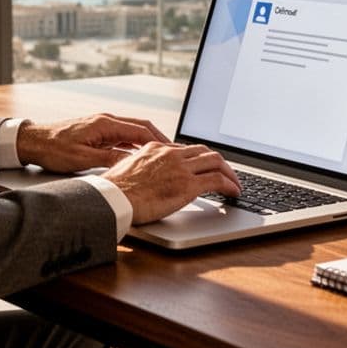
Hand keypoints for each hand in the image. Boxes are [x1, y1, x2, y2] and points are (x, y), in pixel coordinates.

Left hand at [15, 113, 170, 173]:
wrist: (32, 141)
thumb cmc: (52, 148)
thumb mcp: (82, 159)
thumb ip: (109, 160)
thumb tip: (131, 164)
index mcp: (105, 124)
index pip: (141, 131)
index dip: (159, 141)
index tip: (173, 151)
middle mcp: (106, 121)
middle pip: (141, 128)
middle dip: (159, 139)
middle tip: (174, 152)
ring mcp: (101, 126)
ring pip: (132, 132)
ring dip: (147, 142)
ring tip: (162, 156)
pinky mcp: (96, 132)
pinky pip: (122, 137)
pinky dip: (134, 145)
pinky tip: (139, 156)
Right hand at [102, 143, 240, 224]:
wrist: (113, 199)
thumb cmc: (113, 191)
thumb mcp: (126, 170)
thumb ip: (140, 168)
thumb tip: (142, 177)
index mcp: (155, 148)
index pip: (185, 149)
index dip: (199, 157)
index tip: (204, 166)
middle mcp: (171, 154)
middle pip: (204, 151)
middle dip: (218, 162)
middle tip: (225, 173)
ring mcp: (181, 168)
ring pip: (216, 161)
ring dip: (229, 172)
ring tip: (234, 183)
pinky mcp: (188, 185)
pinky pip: (217, 180)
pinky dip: (230, 184)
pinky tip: (234, 192)